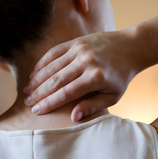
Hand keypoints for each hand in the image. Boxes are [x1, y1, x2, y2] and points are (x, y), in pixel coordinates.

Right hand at [23, 29, 138, 121]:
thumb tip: (73, 117)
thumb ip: (93, 106)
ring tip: (27, 90)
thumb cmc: (121, 76)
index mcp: (96, 77)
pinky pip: (54, 52)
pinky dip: (43, 62)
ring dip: (37, 79)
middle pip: (56, 80)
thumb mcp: (112, 95)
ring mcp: (80, 49)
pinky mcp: (76, 41)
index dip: (49, 103)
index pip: (67, 93)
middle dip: (39, 93)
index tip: (36, 111)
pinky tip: (34, 73)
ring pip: (52, 66)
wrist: (130, 47)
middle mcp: (86, 62)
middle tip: (27, 102)